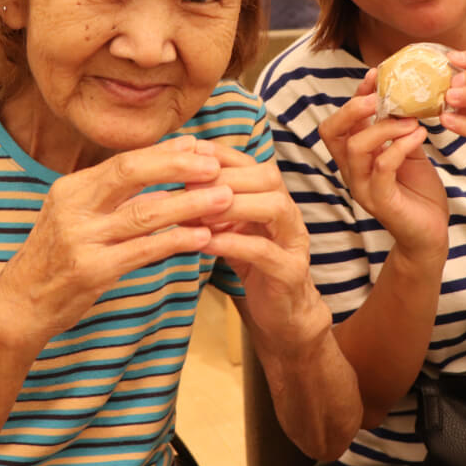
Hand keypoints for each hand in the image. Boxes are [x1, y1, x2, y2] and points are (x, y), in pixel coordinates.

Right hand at [0, 135, 231, 348]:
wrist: (20, 305)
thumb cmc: (57, 259)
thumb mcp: (76, 217)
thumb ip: (115, 197)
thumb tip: (165, 175)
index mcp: (72, 189)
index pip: (125, 160)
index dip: (165, 153)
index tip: (200, 148)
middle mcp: (74, 208)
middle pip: (131, 174)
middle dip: (177, 166)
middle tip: (215, 165)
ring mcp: (81, 239)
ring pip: (144, 213)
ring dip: (188, 204)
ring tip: (224, 198)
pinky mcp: (91, 271)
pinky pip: (143, 251)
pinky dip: (175, 241)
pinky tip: (202, 238)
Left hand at [195, 145, 329, 353]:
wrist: (283, 312)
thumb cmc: (252, 264)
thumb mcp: (230, 229)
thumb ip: (210, 207)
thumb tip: (172, 185)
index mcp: (273, 197)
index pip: (250, 163)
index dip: (220, 155)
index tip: (186, 153)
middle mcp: (288, 213)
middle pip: (267, 177)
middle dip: (226, 176)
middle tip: (188, 183)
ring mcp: (294, 241)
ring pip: (274, 207)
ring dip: (234, 204)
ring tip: (199, 210)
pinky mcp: (291, 272)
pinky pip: (265, 251)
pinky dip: (234, 243)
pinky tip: (206, 243)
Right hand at [317, 70, 447, 258]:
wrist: (429, 234)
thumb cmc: (417, 191)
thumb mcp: (407, 150)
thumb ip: (398, 127)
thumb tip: (404, 92)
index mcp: (354, 156)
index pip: (338, 121)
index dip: (353, 96)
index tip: (376, 75)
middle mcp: (351, 170)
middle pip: (331, 131)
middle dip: (353, 108)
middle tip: (381, 96)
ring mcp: (363, 187)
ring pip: (356, 147)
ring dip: (385, 127)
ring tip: (412, 120)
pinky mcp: (381, 202)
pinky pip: (382, 168)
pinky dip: (399, 147)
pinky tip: (419, 135)